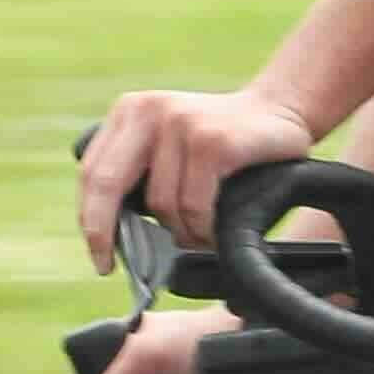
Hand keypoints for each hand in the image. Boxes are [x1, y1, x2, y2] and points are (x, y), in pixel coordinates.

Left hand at [76, 87, 311, 267]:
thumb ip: (141, 169)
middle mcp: (150, 111)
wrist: (284, 108)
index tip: (100, 254)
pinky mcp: (214, 142)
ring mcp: (183, 124)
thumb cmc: (226, 139)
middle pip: (107, 184)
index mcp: (131, 111)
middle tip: (110, 264)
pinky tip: (214, 232)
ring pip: (161, 203)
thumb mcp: (170, 142)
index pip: (92, 172)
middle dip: (104, 233)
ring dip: (180, 233)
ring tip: (199, 238)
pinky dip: (204, 228)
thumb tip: (112, 232)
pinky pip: (195, 205)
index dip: (90, 218)